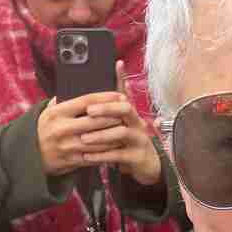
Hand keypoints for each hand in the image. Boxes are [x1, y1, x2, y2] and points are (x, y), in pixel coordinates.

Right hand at [36, 91, 122, 178]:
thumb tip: (79, 84)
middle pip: (95, 121)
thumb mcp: (49, 111)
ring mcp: (67, 146)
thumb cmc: (45, 129)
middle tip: (127, 112)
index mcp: (57, 113)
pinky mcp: (71, 161)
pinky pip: (94, 156)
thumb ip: (63, 100)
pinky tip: (117, 146)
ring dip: (114, 135)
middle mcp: (62, 129)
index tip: (119, 95)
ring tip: (126, 128)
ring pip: (98, 140)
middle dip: (114, 116)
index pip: (86, 102)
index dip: (105, 98)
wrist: (30, 155)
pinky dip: (107, 151)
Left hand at [74, 63, 162, 186]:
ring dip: (101, 135)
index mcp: (130, 114)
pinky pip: (119, 154)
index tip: (117, 64)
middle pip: (126, 108)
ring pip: (122, 132)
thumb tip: (87, 100)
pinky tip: (88, 156)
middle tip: (89, 111)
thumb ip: (107, 113)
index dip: (122, 78)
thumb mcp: (119, 127)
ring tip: (84, 138)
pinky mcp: (138, 156)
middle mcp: (137, 123)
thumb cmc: (128, 144)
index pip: (125, 92)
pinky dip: (102, 155)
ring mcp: (139, 139)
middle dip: (107, 108)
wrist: (147, 167)